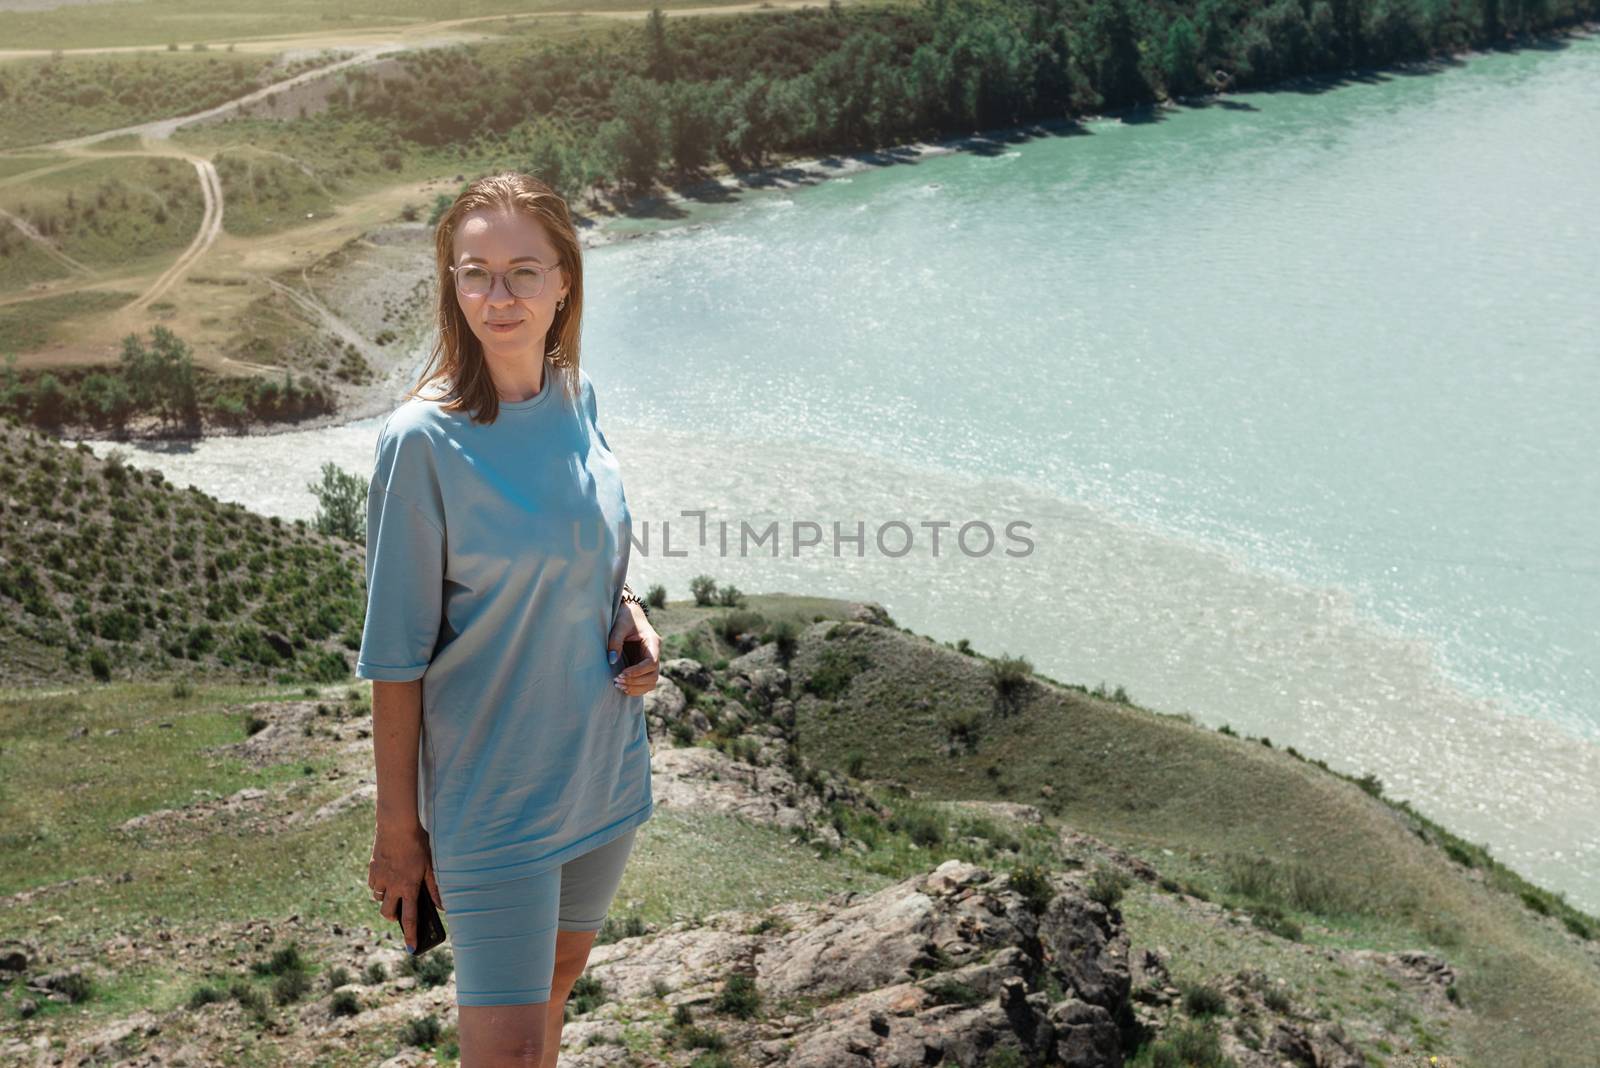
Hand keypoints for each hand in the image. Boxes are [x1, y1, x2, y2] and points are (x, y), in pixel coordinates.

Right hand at [368, 821, 442, 952]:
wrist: (397, 826)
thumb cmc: (417, 845)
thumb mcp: (430, 866)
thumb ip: (434, 888)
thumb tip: (442, 906)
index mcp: (408, 887)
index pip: (410, 918)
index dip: (411, 935)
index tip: (411, 948)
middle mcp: (392, 886)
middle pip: (388, 913)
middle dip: (393, 917)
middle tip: (398, 913)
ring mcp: (380, 878)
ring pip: (378, 898)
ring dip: (386, 899)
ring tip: (395, 889)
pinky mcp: (372, 869)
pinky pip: (373, 884)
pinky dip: (379, 884)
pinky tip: (387, 876)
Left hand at [608, 601, 660, 696]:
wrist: (629, 614)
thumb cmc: (625, 617)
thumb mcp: (619, 625)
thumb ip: (615, 641)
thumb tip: (612, 661)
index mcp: (653, 642)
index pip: (651, 663)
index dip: (638, 671)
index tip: (621, 673)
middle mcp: (655, 653)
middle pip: (653, 675)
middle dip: (635, 681)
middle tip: (617, 681)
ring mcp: (651, 661)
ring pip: (651, 682)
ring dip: (636, 687)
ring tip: (618, 685)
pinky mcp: (644, 666)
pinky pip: (645, 683)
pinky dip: (636, 688)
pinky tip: (623, 688)